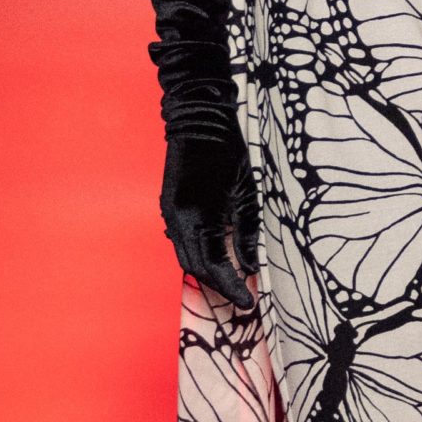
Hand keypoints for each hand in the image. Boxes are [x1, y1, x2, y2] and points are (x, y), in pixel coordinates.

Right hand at [160, 122, 257, 310]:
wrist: (199, 119)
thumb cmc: (228, 152)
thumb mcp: (247, 195)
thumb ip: (247, 234)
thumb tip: (251, 268)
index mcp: (197, 218)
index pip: (213, 268)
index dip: (231, 289)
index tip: (249, 303)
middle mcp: (177, 221)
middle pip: (196, 268)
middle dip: (219, 287)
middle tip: (243, 299)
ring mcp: (170, 214)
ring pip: (187, 257)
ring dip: (209, 273)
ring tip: (233, 283)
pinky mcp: (170, 207)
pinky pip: (183, 241)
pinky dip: (200, 254)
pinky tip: (218, 258)